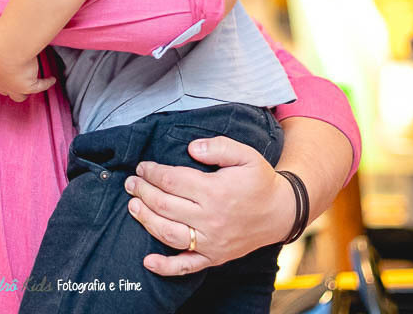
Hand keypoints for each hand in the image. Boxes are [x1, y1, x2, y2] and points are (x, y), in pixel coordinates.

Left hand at [0, 41, 55, 102]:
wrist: (8, 48)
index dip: (0, 75)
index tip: (6, 69)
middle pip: (5, 91)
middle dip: (9, 87)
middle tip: (17, 81)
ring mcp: (14, 87)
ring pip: (19, 96)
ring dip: (24, 92)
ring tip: (33, 84)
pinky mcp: (28, 87)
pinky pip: (40, 87)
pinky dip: (46, 83)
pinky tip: (52, 79)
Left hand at [124, 136, 292, 274]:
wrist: (281, 212)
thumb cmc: (260, 181)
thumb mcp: (245, 155)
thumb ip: (218, 146)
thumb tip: (191, 147)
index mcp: (215, 191)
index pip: (172, 181)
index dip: (152, 172)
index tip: (142, 167)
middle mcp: (211, 218)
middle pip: (165, 205)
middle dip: (143, 192)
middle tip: (131, 183)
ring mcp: (211, 241)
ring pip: (169, 233)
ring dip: (146, 220)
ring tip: (133, 207)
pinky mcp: (214, 257)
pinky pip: (186, 266)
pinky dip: (165, 267)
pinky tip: (148, 261)